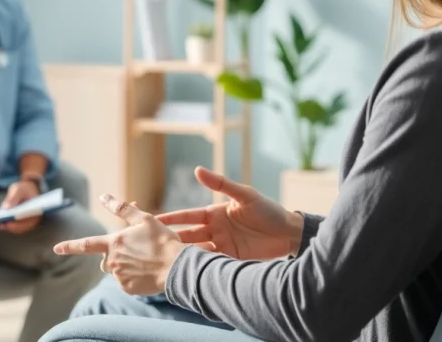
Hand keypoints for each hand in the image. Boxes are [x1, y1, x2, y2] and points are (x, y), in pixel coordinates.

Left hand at [0, 179, 41, 233]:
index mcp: (37, 210)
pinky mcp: (23, 223)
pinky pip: (15, 227)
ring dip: (8, 227)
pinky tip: (0, 222)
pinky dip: (8, 225)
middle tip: (0, 225)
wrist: (27, 189)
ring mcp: (29, 222)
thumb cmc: (24, 188)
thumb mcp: (18, 190)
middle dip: (11, 226)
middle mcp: (34, 219)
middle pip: (22, 227)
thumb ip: (13, 198)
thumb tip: (5, 208)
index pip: (28, 220)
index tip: (7, 223)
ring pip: (18, 229)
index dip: (18, 222)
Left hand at [54, 195, 184, 295]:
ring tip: (146, 261)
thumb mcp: (144, 219)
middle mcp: (112, 261)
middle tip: (138, 251)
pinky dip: (134, 277)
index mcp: (114, 243)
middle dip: (115, 255)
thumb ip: (121, 208)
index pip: (86, 244)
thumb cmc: (162, 240)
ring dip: (126, 265)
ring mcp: (119, 276)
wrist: (177, 267)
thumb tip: (103, 197)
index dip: (70, 246)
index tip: (56, 248)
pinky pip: (126, 281)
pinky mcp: (127, 288)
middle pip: (106, 259)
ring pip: (116, 270)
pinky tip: (147, 272)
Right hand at [156, 166, 303, 259]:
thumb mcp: (245, 195)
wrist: (289, 234)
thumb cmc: (268, 210)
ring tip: (167, 262)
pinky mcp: (231, 259)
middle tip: (152, 246)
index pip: (187, 216)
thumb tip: (197, 170)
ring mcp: (222, 246)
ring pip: (197, 251)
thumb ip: (221, 184)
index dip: (171, 219)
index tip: (152, 221)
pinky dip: (201, 267)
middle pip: (188, 236)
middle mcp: (215, 230)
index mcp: (215, 213)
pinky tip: (189, 271)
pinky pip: (212, 263)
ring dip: (184, 256)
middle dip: (171, 240)